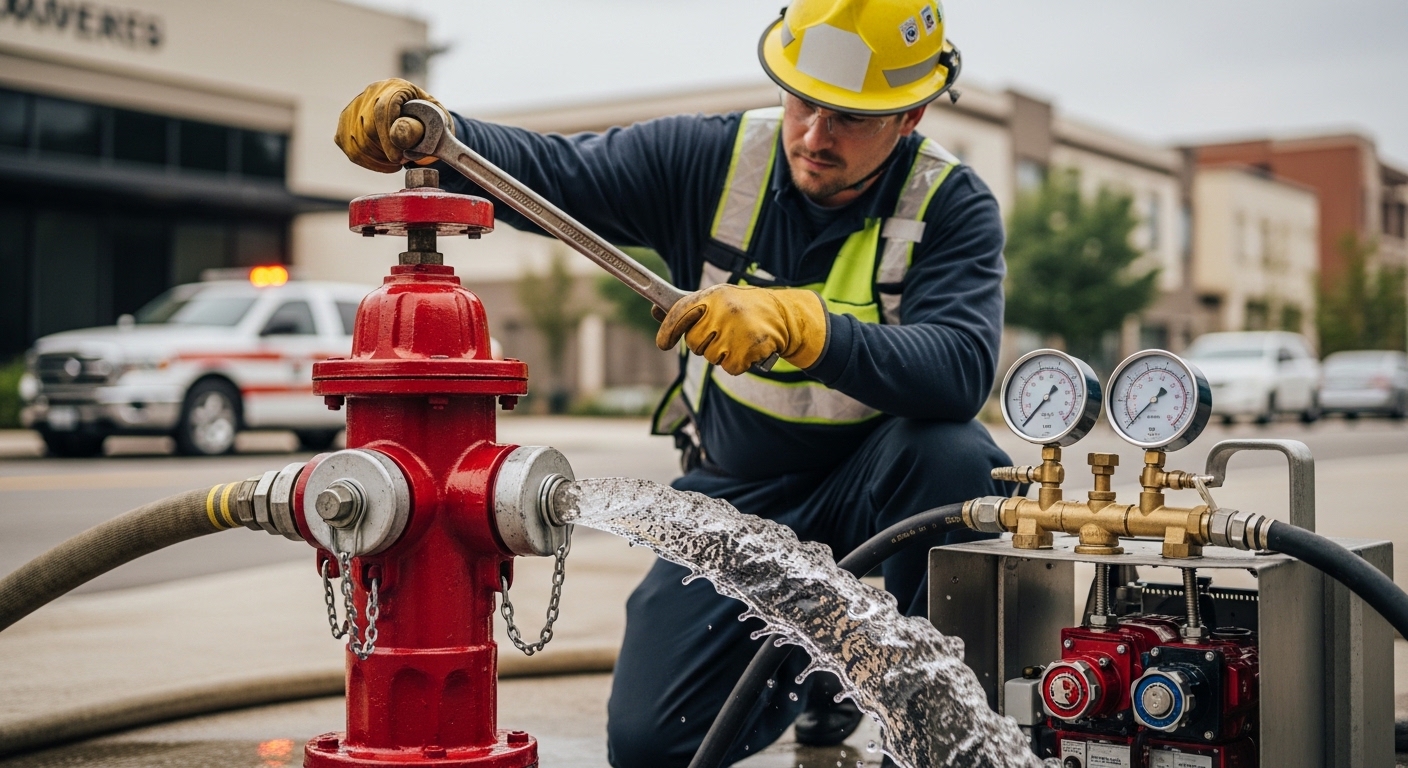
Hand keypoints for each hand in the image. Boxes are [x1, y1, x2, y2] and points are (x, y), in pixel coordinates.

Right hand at [334, 78, 448, 172]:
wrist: (418, 118)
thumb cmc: (430, 121)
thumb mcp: (437, 121)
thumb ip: (425, 127)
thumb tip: (403, 138)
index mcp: (396, 86)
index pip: (384, 107)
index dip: (389, 136)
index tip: (398, 158)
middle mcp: (372, 92)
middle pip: (368, 126)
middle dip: (385, 150)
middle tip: (402, 161)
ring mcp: (356, 106)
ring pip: (357, 139)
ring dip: (377, 158)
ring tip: (396, 162)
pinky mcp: (346, 122)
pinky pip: (350, 147)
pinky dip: (367, 161)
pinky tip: (383, 164)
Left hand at [655, 285, 827, 375]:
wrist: (784, 316)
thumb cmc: (744, 308)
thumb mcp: (717, 300)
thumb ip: (687, 308)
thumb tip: (655, 311)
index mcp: (712, 295)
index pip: (679, 313)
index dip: (667, 331)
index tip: (663, 343)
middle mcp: (722, 311)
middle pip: (694, 342)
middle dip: (704, 342)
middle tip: (723, 332)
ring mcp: (735, 331)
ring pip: (710, 357)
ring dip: (722, 353)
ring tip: (739, 337)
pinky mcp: (747, 350)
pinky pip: (728, 367)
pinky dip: (737, 363)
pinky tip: (747, 348)